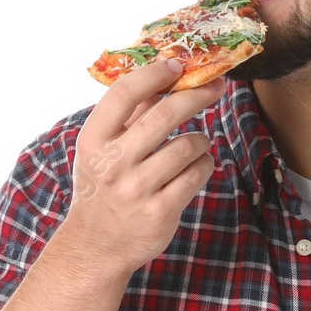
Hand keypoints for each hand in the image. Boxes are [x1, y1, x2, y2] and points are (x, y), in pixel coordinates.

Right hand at [58, 57, 227, 279]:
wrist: (96, 246)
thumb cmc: (103, 188)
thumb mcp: (101, 151)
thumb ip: (130, 117)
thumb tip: (165, 75)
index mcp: (94, 140)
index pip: (125, 93)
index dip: (155, 73)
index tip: (177, 64)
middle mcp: (113, 163)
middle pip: (166, 113)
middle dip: (198, 95)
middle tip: (217, 86)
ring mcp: (138, 189)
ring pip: (190, 144)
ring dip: (201, 140)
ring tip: (194, 146)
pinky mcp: (161, 211)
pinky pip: (198, 173)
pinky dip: (204, 164)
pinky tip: (195, 167)